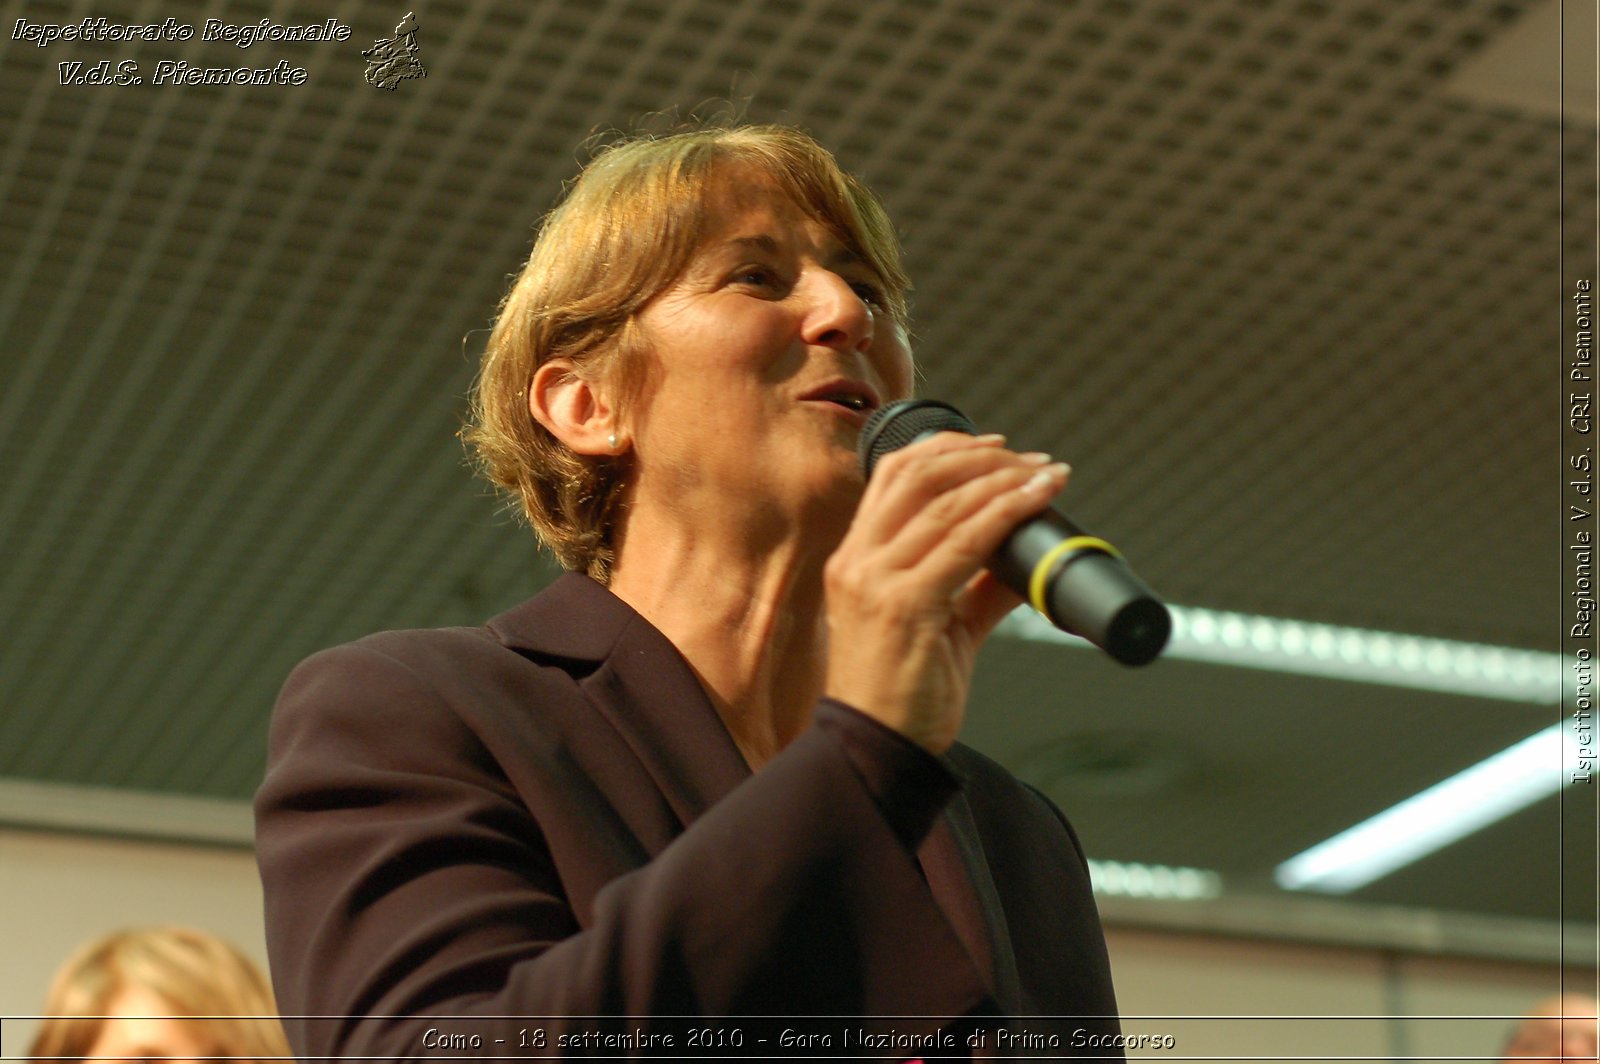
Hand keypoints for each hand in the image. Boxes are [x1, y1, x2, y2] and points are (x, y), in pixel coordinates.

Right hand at [823, 432, 1070, 753]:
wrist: (878, 751)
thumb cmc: (903, 694)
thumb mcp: (939, 627)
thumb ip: (975, 589)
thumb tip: (1023, 561)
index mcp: (855, 560)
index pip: (893, 475)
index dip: (947, 448)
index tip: (995, 446)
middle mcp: (857, 561)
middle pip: (919, 474)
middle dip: (983, 457)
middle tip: (1032, 460)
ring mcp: (876, 581)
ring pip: (947, 503)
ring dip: (1006, 480)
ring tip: (1047, 475)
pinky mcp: (904, 604)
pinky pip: (966, 542)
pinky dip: (1008, 513)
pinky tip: (1038, 501)